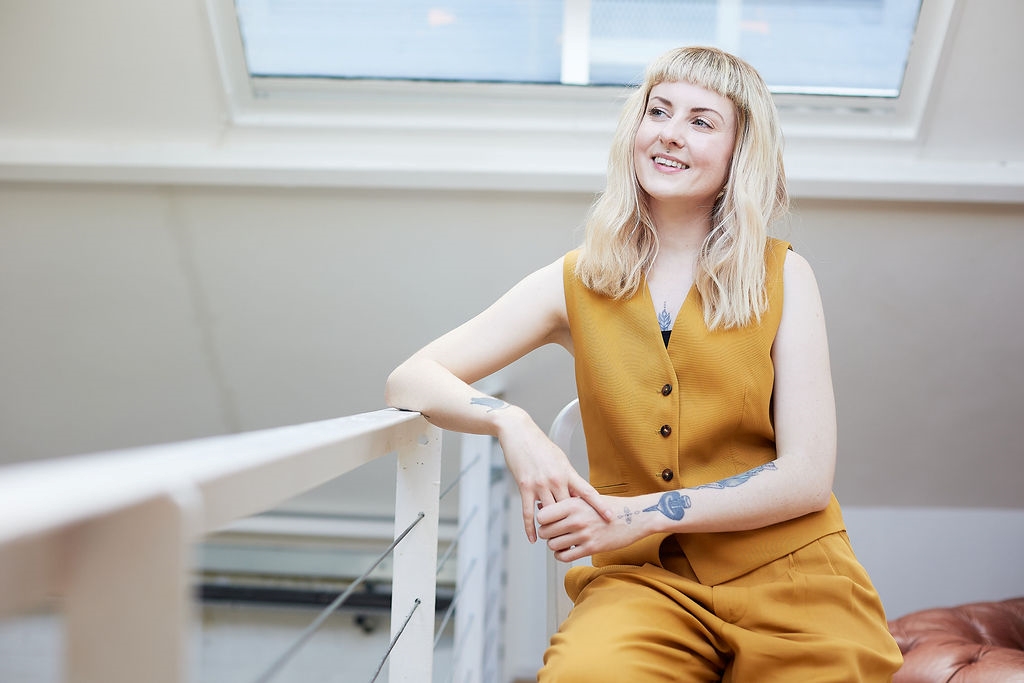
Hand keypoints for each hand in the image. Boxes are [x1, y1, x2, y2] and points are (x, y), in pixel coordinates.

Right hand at [496, 410, 611, 542]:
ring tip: (557, 543)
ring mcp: (540, 484)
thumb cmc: (540, 445)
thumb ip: (568, 477)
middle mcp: (556, 479)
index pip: (588, 492)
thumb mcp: (560, 459)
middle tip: (582, 538)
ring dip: (553, 529)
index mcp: (567, 472)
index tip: (611, 517)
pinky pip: (529, 512)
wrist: (519, 432)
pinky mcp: (525, 486)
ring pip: (550, 513)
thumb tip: (578, 493)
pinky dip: (530, 528)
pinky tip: (533, 538)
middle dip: (574, 524)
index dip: (600, 506)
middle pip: (568, 508)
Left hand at [536, 495, 646, 561]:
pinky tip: (566, 550)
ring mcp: (584, 535)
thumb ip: (564, 503)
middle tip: (553, 533)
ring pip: (553, 545)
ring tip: (561, 541)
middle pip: (544, 532)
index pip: (542, 516)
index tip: (548, 521)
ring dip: (554, 545)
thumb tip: (541, 508)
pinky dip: (561, 555)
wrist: (635, 516)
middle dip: (546, 534)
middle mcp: (576, 519)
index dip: (542, 520)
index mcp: (573, 504)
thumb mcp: (586, 498)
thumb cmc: (609, 506)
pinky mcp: (591, 548)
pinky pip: (565, 557)